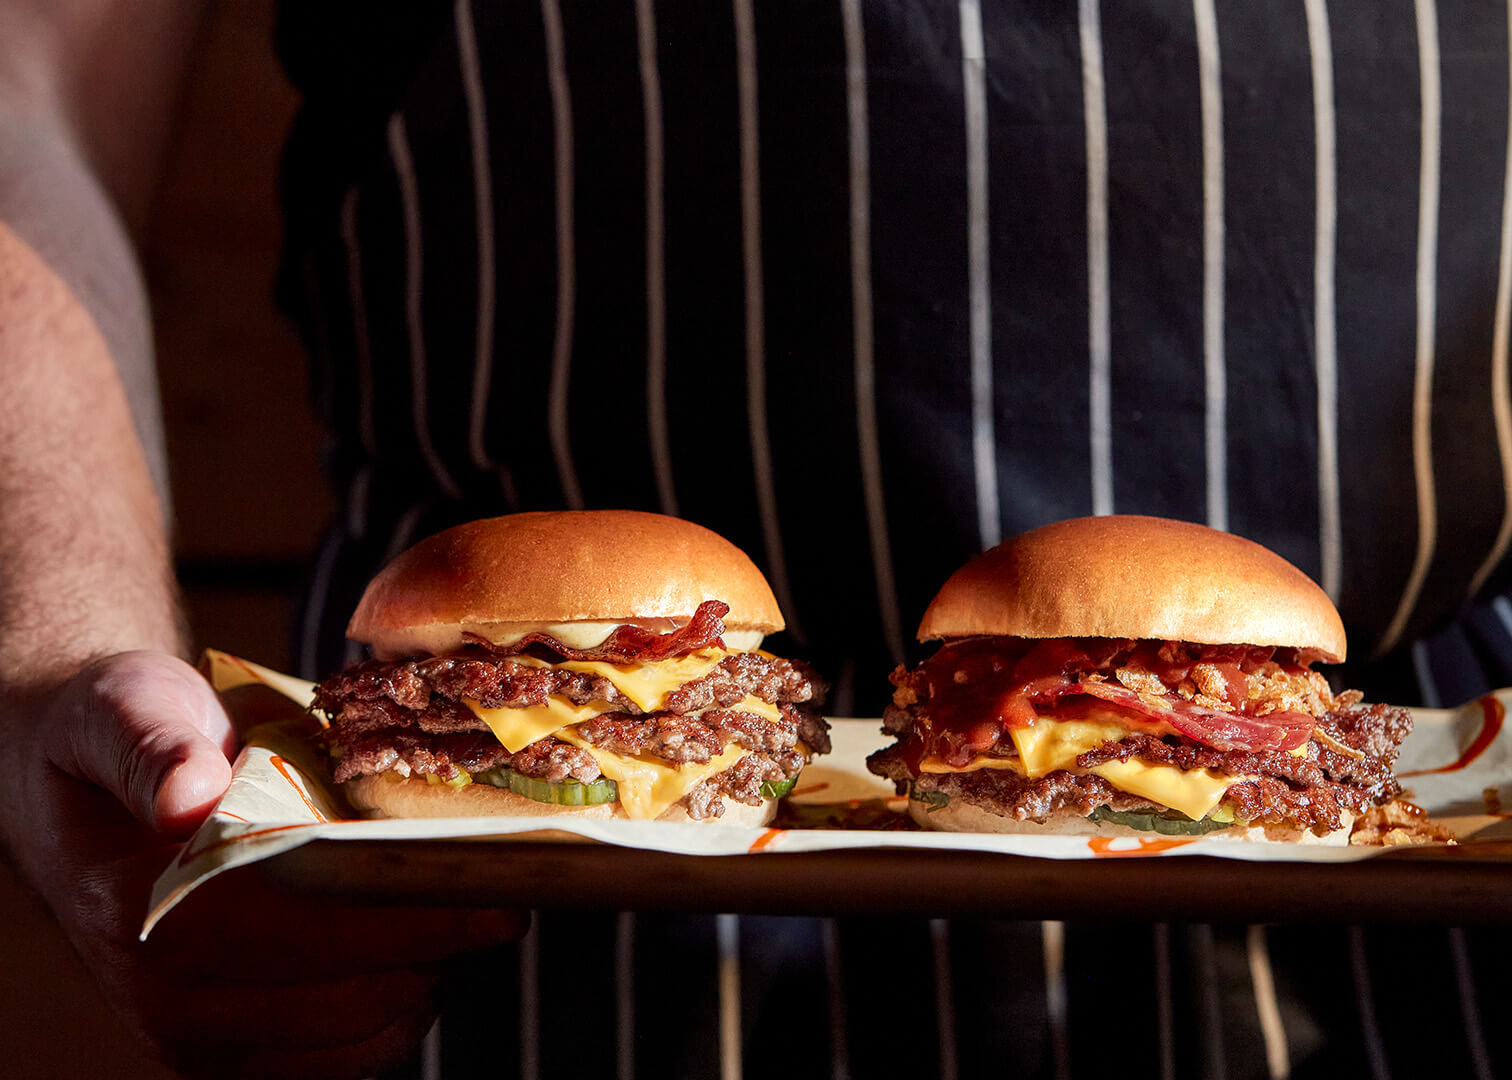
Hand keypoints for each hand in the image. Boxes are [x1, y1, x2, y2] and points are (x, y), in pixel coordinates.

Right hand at [0, 650, 527, 1077]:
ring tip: (468, 914)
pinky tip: (424, 951)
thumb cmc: (123, 737)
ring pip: (353, 1040)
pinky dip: (398, 1011)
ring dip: (426, 981)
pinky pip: (340, 1059)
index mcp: (135, 908)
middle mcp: (160, 995)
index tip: (493, 900)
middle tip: (509, 898)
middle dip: (437, 951)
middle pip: (338, 999)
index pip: (288, 935)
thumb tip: (189, 797)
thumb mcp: (128, 706)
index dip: (399, 924)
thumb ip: (155, 744)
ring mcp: (197, 1034)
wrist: (86, 790)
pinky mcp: (233, 1052)